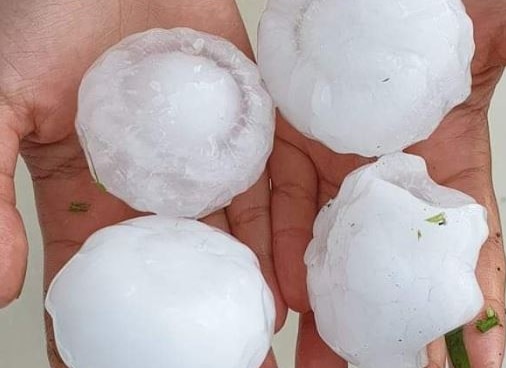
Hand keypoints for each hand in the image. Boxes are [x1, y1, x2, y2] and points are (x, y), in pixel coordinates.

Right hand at [0, 1, 285, 366]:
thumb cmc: (44, 14)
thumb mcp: (0, 100)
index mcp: (95, 192)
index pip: (106, 281)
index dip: (114, 334)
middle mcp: (158, 184)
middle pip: (187, 270)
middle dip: (205, 323)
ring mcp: (208, 156)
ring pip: (240, 236)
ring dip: (257, 289)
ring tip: (270, 341)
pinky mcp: (251, 122)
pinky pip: (276, 181)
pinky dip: (287, 228)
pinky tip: (297, 277)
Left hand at [272, 1, 505, 366]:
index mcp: (449, 153)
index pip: (463, 244)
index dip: (471, 302)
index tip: (471, 361)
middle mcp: (387, 167)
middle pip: (388, 258)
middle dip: (388, 320)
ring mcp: (335, 154)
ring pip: (328, 241)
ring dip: (327, 304)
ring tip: (324, 361)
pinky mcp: (287, 134)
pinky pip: (279, 198)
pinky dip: (282, 246)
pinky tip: (287, 295)